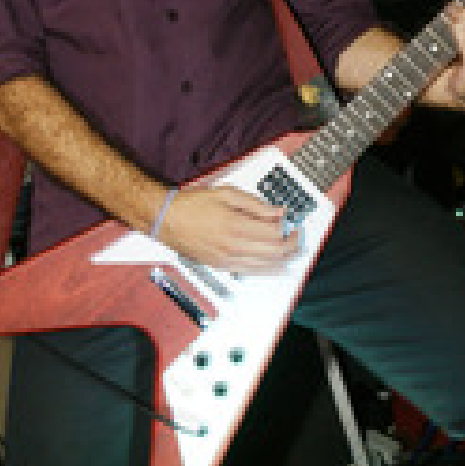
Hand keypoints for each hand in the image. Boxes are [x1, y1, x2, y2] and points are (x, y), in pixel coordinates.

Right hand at [160, 185, 299, 273]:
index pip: (275, 233)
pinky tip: (276, 266)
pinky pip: (251, 272)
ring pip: (266, 265)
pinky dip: (268, 269)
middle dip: (291, 245)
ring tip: (291, 249)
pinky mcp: (222, 266)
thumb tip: (278, 211)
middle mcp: (234, 246)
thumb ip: (255, 204)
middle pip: (274, 252)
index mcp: (236, 225)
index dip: (289, 229)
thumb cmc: (193, 205)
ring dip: (283, 258)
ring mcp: (228, 259)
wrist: (167, 220)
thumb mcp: (226, 194)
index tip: (293, 223)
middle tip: (297, 236)